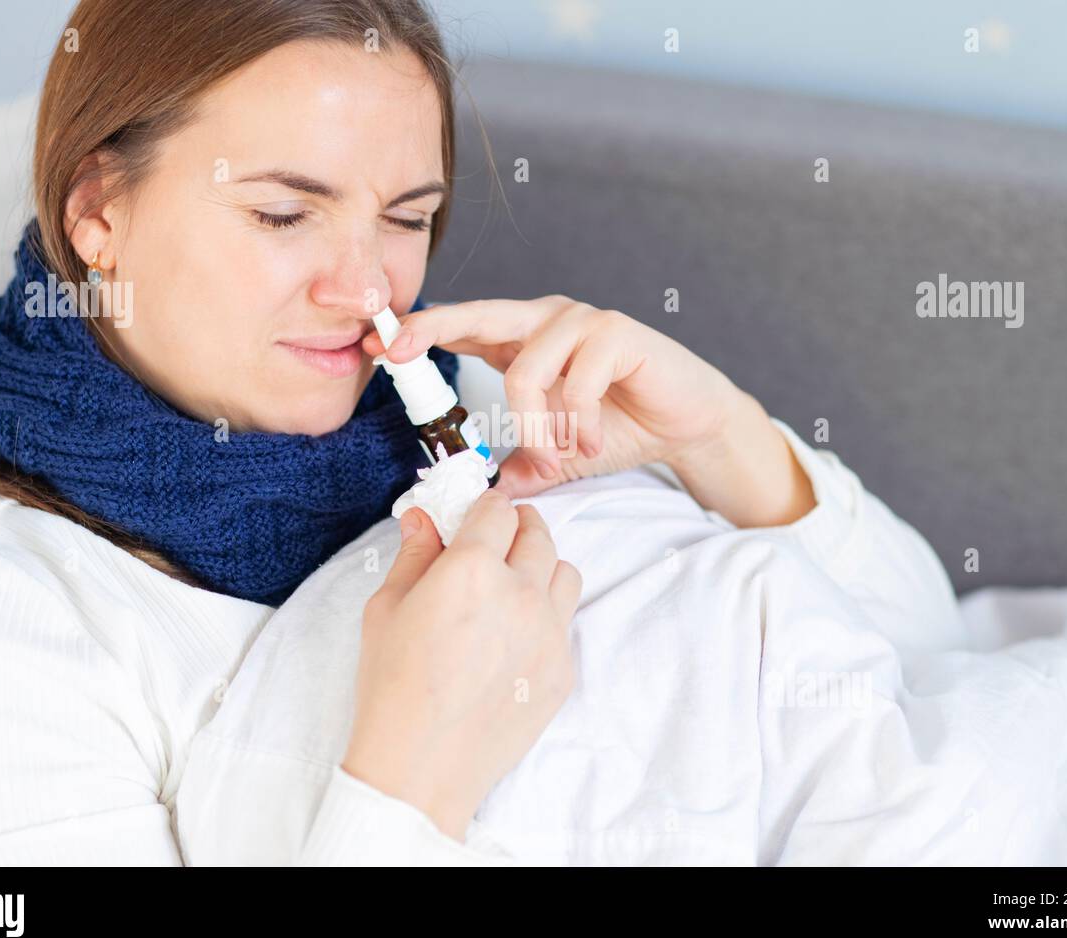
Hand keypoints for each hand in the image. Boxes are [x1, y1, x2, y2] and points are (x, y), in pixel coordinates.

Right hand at [343, 490, 581, 841]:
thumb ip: (414, 555)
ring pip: (564, 572)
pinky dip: (546, 614)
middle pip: (538, 533)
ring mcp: (548, 632)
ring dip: (541, 566)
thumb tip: (423, 517)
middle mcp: (519, 593)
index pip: (498, 509)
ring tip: (514, 583)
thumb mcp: (386, 609)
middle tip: (497, 538)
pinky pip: (566, 621)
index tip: (476, 515)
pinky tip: (515, 634)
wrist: (421, 767)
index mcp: (471, 569)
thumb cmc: (393, 688)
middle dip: (517, 526)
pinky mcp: (562, 668)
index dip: (485, 507)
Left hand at [365, 296, 813, 525]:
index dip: (422, 332)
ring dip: (537, 427)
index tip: (379, 346)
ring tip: (561, 457)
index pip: (466, 328)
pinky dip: (578, 425)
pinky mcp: (617, 333)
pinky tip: (594, 444)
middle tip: (397, 350)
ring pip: (527, 370)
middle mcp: (548, 320)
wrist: (688, 423)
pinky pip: (575, 381)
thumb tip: (486, 492)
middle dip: (433, 328)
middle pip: (480, 315)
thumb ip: (523, 466)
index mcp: (525, 341)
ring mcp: (583, 321)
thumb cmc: (621, 427)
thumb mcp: (559, 454)